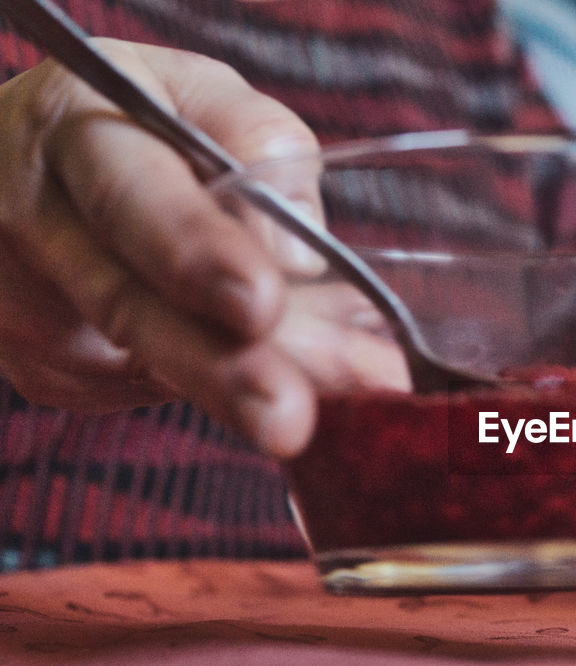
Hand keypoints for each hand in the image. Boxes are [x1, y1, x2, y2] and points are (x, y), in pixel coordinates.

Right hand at [0, 38, 320, 455]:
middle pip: (128, 306)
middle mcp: (32, 222)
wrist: (19, 169)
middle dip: (217, 369)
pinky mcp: (48, 367)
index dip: (194, 250)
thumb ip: (254, 139)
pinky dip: (227, 389)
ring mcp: (28, 307)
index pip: (130, 196)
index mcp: (72, 132)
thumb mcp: (195, 93)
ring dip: (240, 395)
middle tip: (286, 417)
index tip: (261, 302)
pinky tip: (285, 381)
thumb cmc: (137, 125)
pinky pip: (149, 387)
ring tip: (303, 418)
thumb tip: (299, 249)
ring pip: (147, 364)